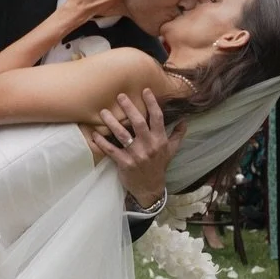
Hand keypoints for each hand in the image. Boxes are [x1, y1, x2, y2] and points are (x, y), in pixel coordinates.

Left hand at [91, 89, 177, 206]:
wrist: (150, 188)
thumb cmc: (159, 166)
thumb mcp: (171, 150)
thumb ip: (177, 134)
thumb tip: (185, 120)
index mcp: (160, 140)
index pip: (157, 118)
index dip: (151, 103)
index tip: (145, 90)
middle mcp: (149, 146)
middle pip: (138, 123)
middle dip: (129, 108)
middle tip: (120, 96)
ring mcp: (136, 155)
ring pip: (122, 135)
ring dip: (112, 122)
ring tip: (103, 111)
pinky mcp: (124, 163)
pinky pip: (111, 150)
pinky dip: (102, 142)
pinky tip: (94, 134)